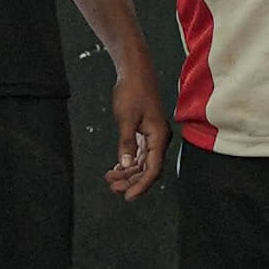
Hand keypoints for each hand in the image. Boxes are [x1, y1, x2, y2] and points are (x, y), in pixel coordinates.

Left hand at [106, 53, 166, 200]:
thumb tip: (127, 165)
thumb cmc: (133, 91)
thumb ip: (126, 144)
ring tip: (110, 179)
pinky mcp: (146, 131)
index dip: (140, 186)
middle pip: (148, 169)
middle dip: (131, 181)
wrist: (135, 71)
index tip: (127, 196)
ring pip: (143, 162)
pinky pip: (139, 153)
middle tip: (112, 188)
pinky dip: (129, 162)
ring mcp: (152, 135)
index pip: (152, 169)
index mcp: (158, 137)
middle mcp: (158, 139)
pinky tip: (116, 168)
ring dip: (128, 173)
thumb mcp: (126, 118)